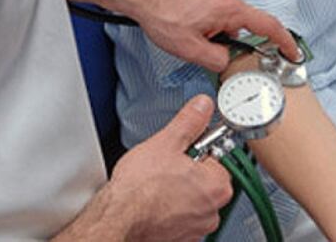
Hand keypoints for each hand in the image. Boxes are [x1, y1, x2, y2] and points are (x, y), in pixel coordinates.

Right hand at [108, 95, 232, 240]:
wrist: (118, 218)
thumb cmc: (139, 188)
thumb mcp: (166, 142)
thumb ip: (189, 121)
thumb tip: (202, 106)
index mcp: (218, 185)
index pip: (216, 157)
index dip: (195, 149)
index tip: (182, 148)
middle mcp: (212, 211)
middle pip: (205, 180)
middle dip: (187, 172)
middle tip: (164, 166)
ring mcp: (197, 228)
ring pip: (191, 200)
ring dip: (178, 192)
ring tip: (155, 185)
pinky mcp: (181, 239)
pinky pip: (180, 218)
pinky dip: (169, 210)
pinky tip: (153, 202)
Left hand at [123, 0, 298, 71]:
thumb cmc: (160, 11)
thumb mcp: (190, 49)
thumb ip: (217, 60)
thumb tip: (226, 62)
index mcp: (229, 9)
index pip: (268, 26)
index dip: (285, 41)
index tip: (293, 52)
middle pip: (242, 27)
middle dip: (229, 44)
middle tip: (208, 51)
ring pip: (225, 22)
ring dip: (213, 35)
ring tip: (187, 37)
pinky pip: (214, 14)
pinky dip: (205, 26)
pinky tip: (185, 28)